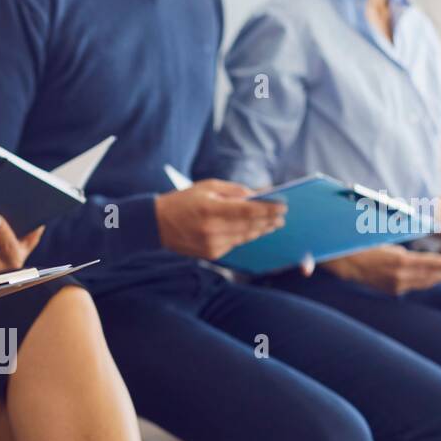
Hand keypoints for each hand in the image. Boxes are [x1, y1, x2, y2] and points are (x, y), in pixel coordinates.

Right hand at [154, 179, 286, 259]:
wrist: (157, 225)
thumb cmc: (183, 201)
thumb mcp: (207, 186)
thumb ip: (234, 191)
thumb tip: (259, 195)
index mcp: (211, 209)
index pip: (248, 210)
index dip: (268, 209)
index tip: (283, 206)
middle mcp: (212, 229)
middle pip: (250, 226)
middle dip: (268, 221)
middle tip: (282, 217)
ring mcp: (211, 244)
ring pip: (245, 237)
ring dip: (260, 230)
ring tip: (273, 224)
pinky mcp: (211, 254)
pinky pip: (235, 244)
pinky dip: (245, 237)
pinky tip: (254, 231)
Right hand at [324, 246, 440, 294]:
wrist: (347, 263)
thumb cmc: (367, 247)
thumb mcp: (390, 245)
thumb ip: (407, 255)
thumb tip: (421, 262)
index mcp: (401, 261)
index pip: (431, 263)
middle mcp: (400, 275)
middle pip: (430, 276)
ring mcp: (395, 285)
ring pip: (422, 283)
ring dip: (436, 279)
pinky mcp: (390, 290)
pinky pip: (411, 287)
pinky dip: (421, 282)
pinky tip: (429, 280)